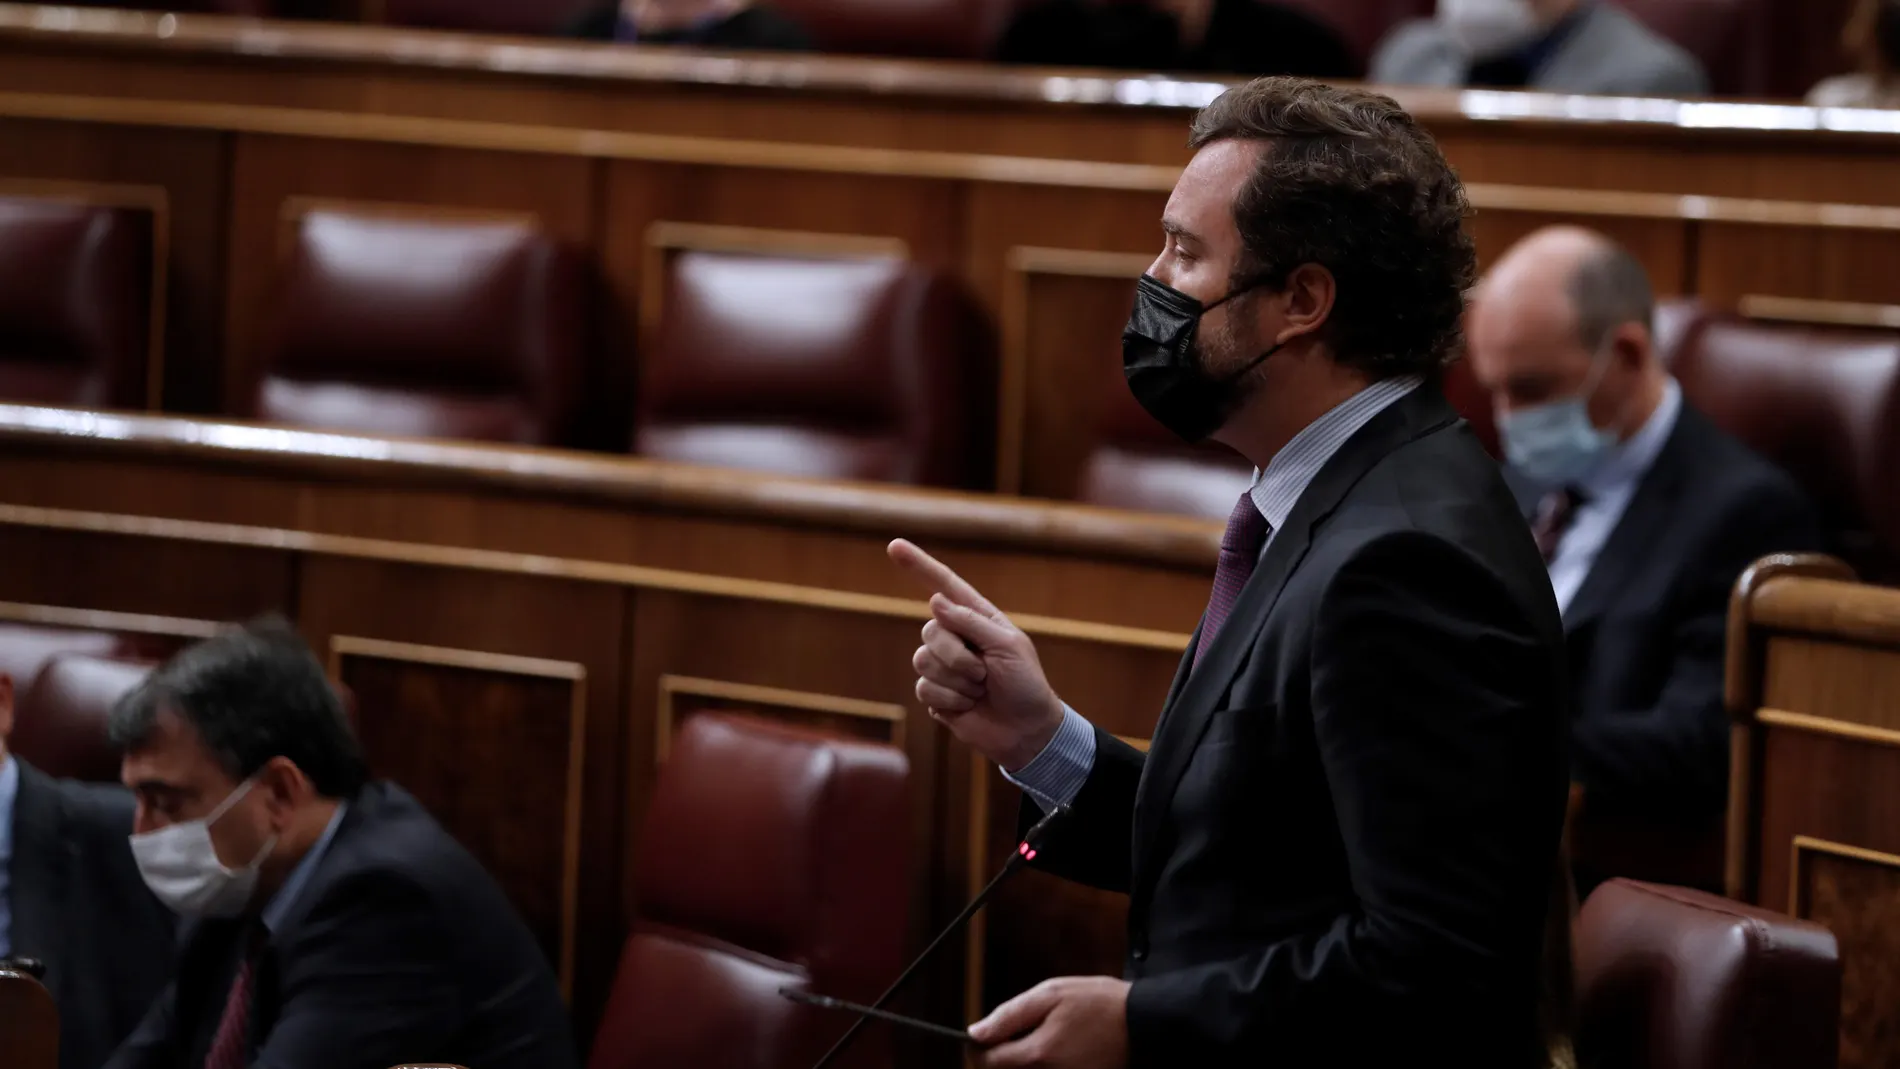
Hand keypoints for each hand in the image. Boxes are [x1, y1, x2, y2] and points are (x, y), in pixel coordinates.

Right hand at [888, 539, 1063, 770]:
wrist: (1026, 731)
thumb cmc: (1026, 684)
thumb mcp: (1008, 646)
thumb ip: (971, 622)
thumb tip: (935, 601)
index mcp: (977, 618)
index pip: (944, 586)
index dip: (919, 566)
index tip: (894, 546)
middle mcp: (956, 637)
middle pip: (930, 631)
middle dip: (957, 656)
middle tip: (984, 673)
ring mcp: (944, 666)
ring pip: (922, 660)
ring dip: (956, 680)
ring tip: (979, 689)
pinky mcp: (936, 694)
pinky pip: (924, 688)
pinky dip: (950, 700)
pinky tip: (968, 706)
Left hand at [970, 976, 1131, 1068]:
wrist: (1145, 1025)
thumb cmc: (1099, 1004)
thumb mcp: (1051, 994)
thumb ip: (1009, 1014)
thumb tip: (975, 1032)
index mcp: (1037, 1054)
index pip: (986, 1063)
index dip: (979, 1047)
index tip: (983, 1035)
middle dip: (1000, 1055)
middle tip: (1014, 1032)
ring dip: (1020, 1060)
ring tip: (1042, 1036)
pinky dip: (1040, 1064)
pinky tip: (1055, 1048)